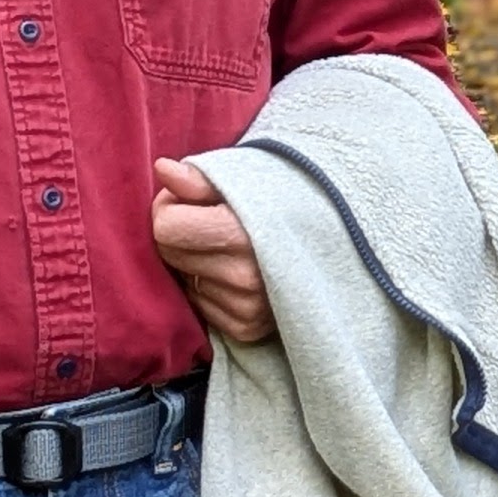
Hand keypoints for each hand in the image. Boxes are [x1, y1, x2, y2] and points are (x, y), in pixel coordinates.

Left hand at [151, 156, 275, 343]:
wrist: (336, 240)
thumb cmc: (283, 202)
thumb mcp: (246, 179)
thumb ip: (200, 179)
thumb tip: (161, 168)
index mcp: (242, 235)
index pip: (166, 227)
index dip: (169, 207)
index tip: (189, 200)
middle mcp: (244, 277)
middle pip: (169, 253)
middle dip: (180, 233)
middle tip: (208, 221)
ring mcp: (246, 307)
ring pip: (183, 280)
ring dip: (196, 262)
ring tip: (227, 247)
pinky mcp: (246, 327)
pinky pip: (200, 305)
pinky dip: (209, 287)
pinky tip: (234, 272)